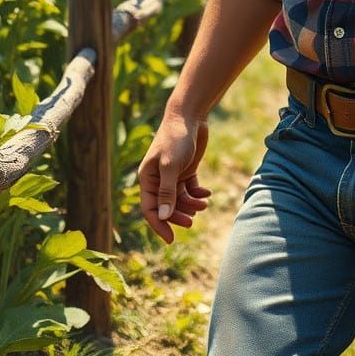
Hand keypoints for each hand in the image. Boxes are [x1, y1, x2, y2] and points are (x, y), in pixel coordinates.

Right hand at [138, 109, 211, 242]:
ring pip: (180, 199)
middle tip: (191, 222)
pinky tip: (207, 194)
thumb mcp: (171, 165)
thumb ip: (167, 192)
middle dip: (178, 215)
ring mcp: (172, 175)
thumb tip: (163, 217)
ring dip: (191, 204)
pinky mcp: (186, 170)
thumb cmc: (176, 138)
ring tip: (203, 204)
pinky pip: (190, 189)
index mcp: (147, 178)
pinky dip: (198, 193)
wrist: (190, 115)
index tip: (170, 239)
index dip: (159, 225)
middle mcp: (158, 179)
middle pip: (166, 206)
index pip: (149, 209)